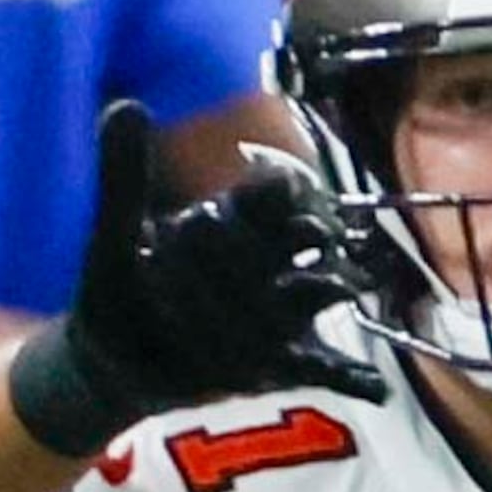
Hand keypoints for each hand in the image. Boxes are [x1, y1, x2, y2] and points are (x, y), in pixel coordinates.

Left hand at [10, 102, 382, 455]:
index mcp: (226, 230)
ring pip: (315, 293)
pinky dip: (353, 378)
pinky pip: (324, 369)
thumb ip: (123, 178)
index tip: (286, 190)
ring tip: (347, 285)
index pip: (268, 199)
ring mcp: (274, 317)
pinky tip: (378, 387)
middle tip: (319, 235)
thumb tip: (123, 103)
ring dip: (332, 286)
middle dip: (310, 236)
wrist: (113, 364)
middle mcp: (260, 268)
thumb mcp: (116, 239)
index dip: (279, 194)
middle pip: (298, 242)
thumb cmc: (120, 294)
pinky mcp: (279, 365)